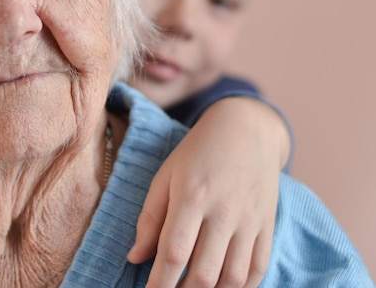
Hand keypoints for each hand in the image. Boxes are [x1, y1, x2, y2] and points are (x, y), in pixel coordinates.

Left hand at [128, 97, 288, 286]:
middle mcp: (224, 211)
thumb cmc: (197, 153)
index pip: (173, 252)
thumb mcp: (165, 175)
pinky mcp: (267, 226)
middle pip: (204, 273)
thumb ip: (149, 218)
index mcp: (192, 196)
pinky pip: (258, 270)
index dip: (160, 283)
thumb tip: (135, 258)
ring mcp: (250, 221)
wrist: (246, 130)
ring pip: (233, 278)